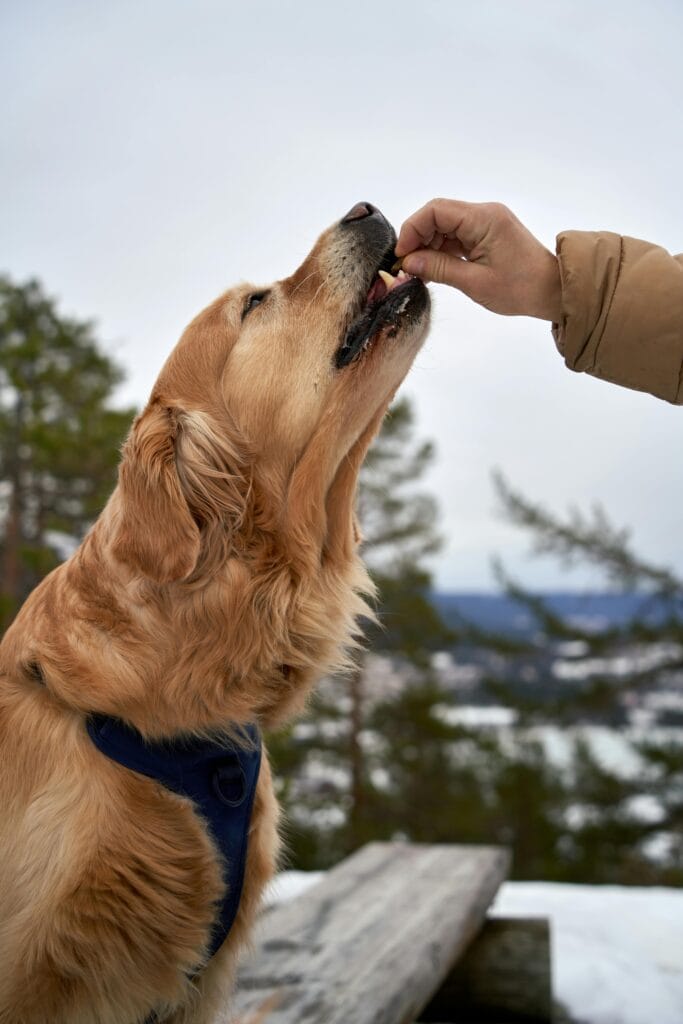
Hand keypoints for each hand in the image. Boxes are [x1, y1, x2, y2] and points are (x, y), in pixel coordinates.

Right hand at [395, 199, 561, 320]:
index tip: (402, 255)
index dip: (413, 229)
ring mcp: (487, 222)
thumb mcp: (475, 282)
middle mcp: (485, 213)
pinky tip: (435, 268)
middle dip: (419, 238)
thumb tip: (409, 262)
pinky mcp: (488, 233)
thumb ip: (439, 268)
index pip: (436, 210)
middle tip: (408, 266)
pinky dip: (443, 249)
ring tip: (421, 271)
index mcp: (483, 218)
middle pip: (439, 215)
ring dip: (429, 246)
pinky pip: (457, 235)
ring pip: (446, 225)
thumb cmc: (520, 288)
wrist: (553, 291)